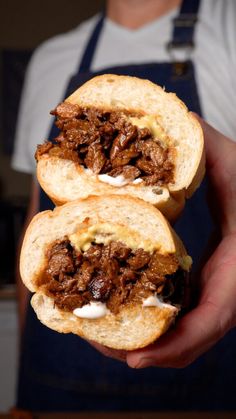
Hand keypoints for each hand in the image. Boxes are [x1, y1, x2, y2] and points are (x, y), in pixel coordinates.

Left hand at [90, 118, 235, 367]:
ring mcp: (220, 289)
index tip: (135, 359)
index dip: (176, 344)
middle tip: (100, 345)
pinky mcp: (208, 284)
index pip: (214, 317)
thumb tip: (176, 125)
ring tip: (100, 332)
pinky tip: (124, 308)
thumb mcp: (233, 162)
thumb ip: (208, 146)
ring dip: (145, 340)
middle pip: (192, 339)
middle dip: (147, 351)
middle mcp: (231, 286)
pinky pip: (182, 315)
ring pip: (186, 332)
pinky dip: (154, 322)